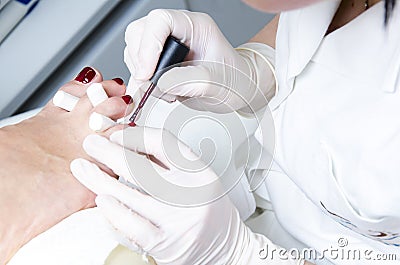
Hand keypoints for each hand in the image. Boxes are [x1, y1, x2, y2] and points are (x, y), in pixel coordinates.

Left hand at [71, 127, 304, 264]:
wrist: (227, 249)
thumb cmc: (211, 212)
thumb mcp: (200, 180)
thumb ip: (171, 163)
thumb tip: (132, 143)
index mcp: (201, 173)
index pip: (164, 144)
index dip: (134, 135)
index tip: (117, 133)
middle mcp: (192, 195)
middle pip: (142, 167)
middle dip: (109, 152)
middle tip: (91, 144)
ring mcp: (178, 221)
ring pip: (131, 195)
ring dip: (100, 179)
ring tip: (83, 168)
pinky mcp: (166, 244)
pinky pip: (132, 226)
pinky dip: (112, 212)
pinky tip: (101, 200)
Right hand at [124, 9, 275, 113]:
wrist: (238, 90)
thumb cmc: (235, 79)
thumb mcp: (220, 82)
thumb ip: (193, 81)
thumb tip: (162, 83)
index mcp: (195, 26)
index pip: (160, 21)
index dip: (148, 46)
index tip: (147, 73)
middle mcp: (177, 32)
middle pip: (139, 33)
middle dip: (141, 62)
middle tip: (152, 84)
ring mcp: (165, 46)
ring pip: (134, 51)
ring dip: (142, 75)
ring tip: (167, 91)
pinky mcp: (159, 62)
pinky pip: (138, 68)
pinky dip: (143, 84)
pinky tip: (163, 93)